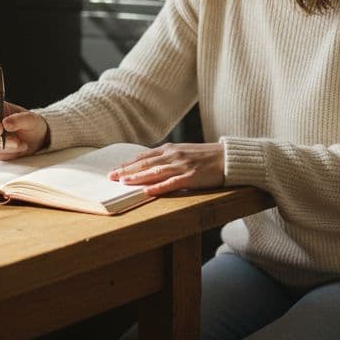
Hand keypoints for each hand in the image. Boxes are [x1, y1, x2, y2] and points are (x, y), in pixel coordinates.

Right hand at [0, 100, 49, 160]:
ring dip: (7, 147)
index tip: (0, 129)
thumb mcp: (32, 119)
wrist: (36, 138)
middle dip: (0, 138)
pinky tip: (18, 149)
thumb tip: (5, 123)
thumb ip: (20, 119)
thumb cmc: (32, 124)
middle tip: (17, 142)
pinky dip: (8, 154)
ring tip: (23, 144)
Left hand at [107, 143, 224, 196]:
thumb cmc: (207, 156)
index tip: (114, 170)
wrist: (229, 157)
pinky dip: (158, 187)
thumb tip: (150, 166)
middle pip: (145, 164)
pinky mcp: (192, 177)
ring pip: (155, 172)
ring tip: (123, 183)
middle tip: (110, 177)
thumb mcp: (184, 152)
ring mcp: (182, 166)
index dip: (127, 164)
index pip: (143, 157)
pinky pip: (172, 183)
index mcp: (170, 149)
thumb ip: (168, 158)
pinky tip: (147, 191)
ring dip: (137, 178)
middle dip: (126, 170)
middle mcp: (174, 155)